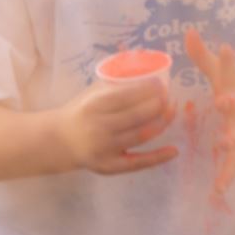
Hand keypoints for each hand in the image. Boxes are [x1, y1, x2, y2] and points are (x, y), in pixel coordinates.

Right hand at [55, 72, 178, 175]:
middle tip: (171, 97)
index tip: (162, 84)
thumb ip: (117, 83)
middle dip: (158, 105)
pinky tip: (174, 151)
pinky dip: (158, 157)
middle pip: (136, 116)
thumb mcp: (93, 92)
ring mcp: (104, 149)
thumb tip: (150, 67)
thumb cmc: (83, 111)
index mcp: (93, 105)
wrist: (60, 141)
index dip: (147, 90)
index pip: (126, 96)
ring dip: (161, 123)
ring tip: (172, 111)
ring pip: (141, 136)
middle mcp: (98, 128)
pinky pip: (137, 163)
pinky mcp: (109, 166)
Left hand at [184, 27, 234, 194]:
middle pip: (234, 103)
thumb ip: (203, 57)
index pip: (229, 69)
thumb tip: (186, 31)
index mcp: (233, 85)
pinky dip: (226, 178)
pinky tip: (216, 191)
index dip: (226, 59)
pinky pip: (233, 165)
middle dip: (229, 102)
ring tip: (221, 145)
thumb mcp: (225, 75)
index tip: (224, 47)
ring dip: (229, 139)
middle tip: (223, 100)